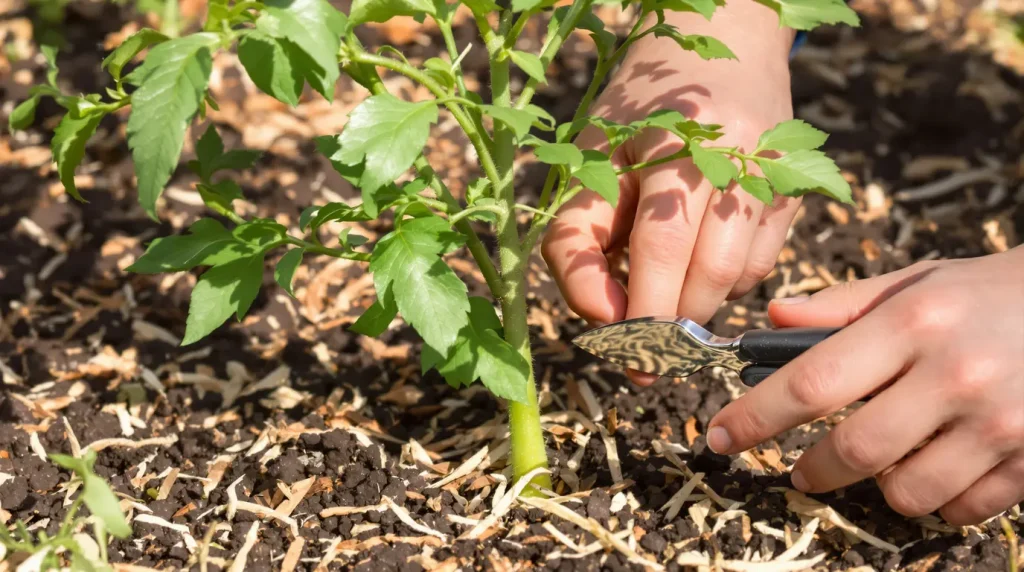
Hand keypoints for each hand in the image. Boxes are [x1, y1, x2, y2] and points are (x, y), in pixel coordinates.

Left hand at [543, 3, 797, 384]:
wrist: (720, 46)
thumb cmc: (635, 116)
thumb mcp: (587, 162)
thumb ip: (576, 241)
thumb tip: (604, 319)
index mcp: (674, 140)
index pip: (660, 245)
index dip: (640, 309)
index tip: (619, 351)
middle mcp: (736, 155)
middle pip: (708, 270)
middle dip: (670, 325)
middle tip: (642, 358)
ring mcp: (773, 173)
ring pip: (738, 277)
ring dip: (695, 307)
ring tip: (663, 301)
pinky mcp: (794, 191)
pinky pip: (760, 267)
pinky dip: (724, 285)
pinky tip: (698, 262)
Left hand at [707, 248, 1023, 524]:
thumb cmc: (987, 295)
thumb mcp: (916, 283)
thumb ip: (840, 306)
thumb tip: (770, 320)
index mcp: (913, 322)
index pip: (812, 382)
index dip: (757, 416)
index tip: (722, 436)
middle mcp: (955, 374)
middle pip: (854, 450)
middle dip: (814, 469)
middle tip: (802, 470)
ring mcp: (1000, 422)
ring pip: (906, 491)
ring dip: (881, 485)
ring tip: (890, 456)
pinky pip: (961, 509)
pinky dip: (940, 498)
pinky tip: (944, 464)